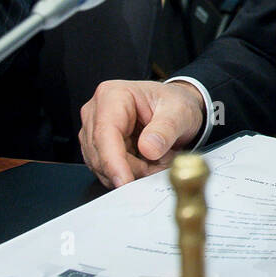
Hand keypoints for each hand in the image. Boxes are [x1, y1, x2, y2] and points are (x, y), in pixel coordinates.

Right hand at [79, 80, 205, 187]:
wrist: (175, 108)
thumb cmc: (174, 103)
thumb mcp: (180, 112)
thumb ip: (166, 129)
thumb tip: (148, 149)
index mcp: (113, 95)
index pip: (105, 133)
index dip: (113, 161)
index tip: (125, 181)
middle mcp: (96, 112)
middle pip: (101, 153)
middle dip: (131, 168)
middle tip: (160, 165)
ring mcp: (94, 131)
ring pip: (103, 166)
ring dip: (133, 171)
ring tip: (160, 159)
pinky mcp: (98, 148)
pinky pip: (108, 170)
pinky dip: (130, 173)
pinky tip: (148, 163)